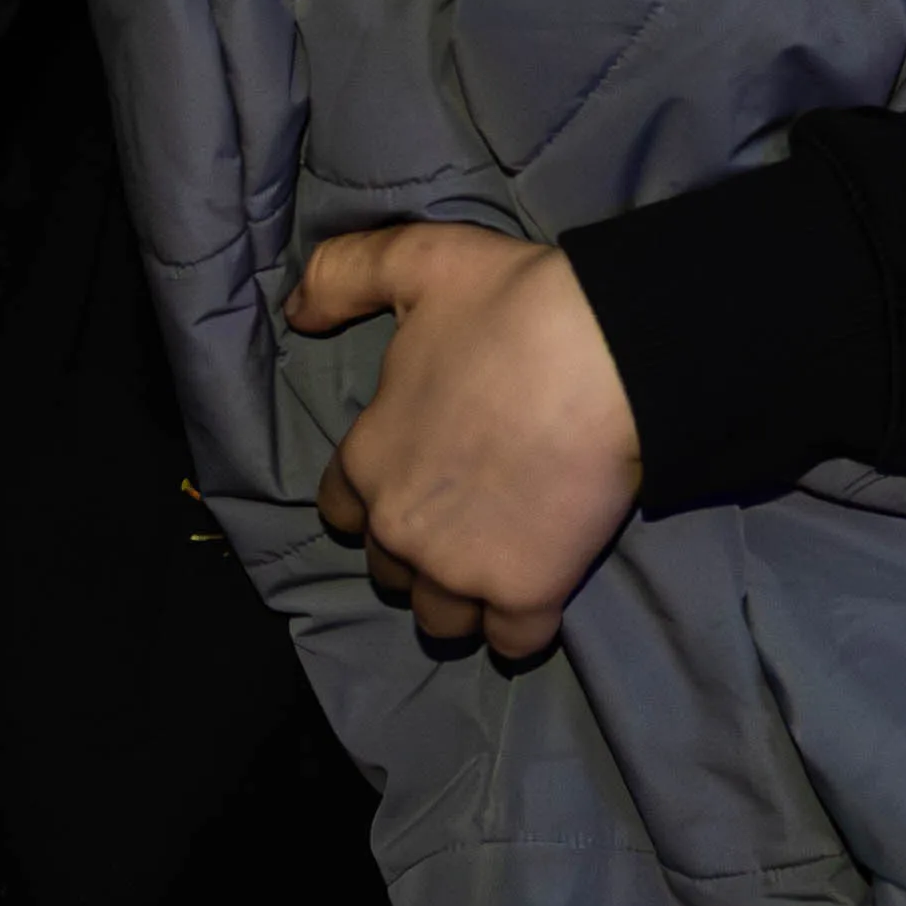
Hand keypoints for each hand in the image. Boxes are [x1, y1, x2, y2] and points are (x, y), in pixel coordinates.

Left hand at [294, 220, 640, 658]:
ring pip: (441, 619)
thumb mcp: (416, 261)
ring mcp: (460, 569)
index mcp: (368, 458)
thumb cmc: (514, 306)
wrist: (609, 352)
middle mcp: (399, 527)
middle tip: (467, 519)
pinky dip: (521, 630)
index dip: (373, 497)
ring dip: (463, 599)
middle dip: (420, 553)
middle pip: (390, 572)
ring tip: (500, 567)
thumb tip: (296, 312)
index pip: (340, 511)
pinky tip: (539, 599)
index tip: (412, 480)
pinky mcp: (523, 594)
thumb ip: (343, 277)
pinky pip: (511, 644)